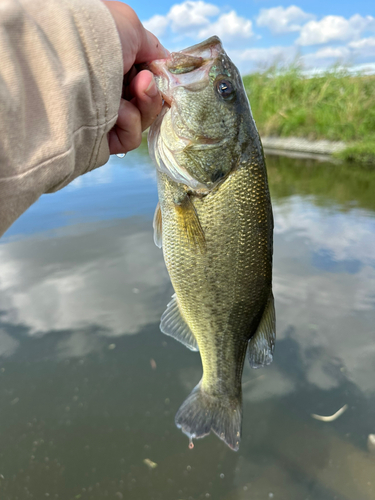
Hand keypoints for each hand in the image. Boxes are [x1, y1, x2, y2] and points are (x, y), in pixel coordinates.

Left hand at [102, 1, 167, 154]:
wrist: (67, 57)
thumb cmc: (94, 35)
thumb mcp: (130, 26)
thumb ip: (151, 46)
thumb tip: (164, 61)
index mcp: (114, 65)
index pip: (147, 80)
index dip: (157, 80)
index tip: (157, 73)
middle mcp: (108, 89)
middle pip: (147, 103)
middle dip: (151, 93)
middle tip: (142, 81)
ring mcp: (104, 114)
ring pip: (142, 121)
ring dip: (143, 106)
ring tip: (129, 93)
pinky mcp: (101, 137)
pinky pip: (130, 139)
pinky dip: (130, 125)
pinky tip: (118, 111)